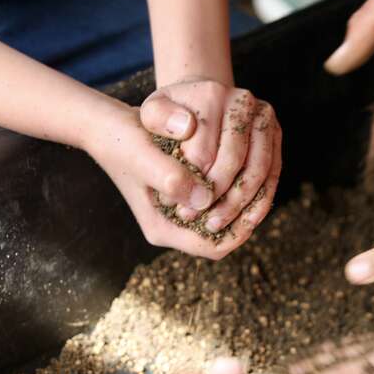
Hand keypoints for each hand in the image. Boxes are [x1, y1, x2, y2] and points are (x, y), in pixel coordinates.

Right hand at [85, 96, 269, 258]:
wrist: (106, 126)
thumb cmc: (121, 139)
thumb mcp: (143, 156)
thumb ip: (171, 178)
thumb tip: (205, 198)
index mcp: (161, 229)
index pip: (212, 247)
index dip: (240, 231)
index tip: (259, 204)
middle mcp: (172, 226)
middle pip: (222, 236)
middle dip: (245, 217)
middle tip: (267, 189)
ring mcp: (179, 212)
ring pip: (223, 218)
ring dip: (242, 201)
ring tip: (260, 178)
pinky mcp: (185, 195)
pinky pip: (219, 201)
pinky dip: (234, 188)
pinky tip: (246, 168)